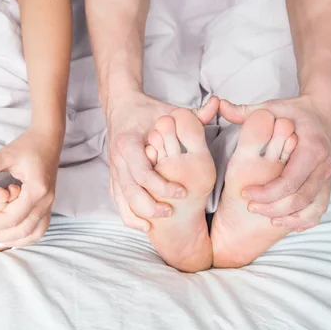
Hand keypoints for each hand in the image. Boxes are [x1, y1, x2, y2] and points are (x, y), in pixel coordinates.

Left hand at [0, 127, 61, 246]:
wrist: (49, 140)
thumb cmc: (28, 146)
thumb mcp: (6, 154)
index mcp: (36, 189)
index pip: (13, 216)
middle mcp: (46, 200)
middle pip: (22, 229)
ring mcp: (49, 205)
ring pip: (33, 233)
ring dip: (12, 241)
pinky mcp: (48, 206)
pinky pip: (39, 229)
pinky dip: (25, 238)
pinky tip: (9, 239)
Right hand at [106, 93, 218, 231]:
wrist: (121, 106)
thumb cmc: (148, 111)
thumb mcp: (169, 111)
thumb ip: (194, 114)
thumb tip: (217, 104)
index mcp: (128, 142)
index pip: (143, 172)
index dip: (162, 187)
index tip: (181, 193)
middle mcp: (117, 158)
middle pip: (130, 192)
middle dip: (150, 206)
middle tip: (171, 211)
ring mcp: (113, 169)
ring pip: (122, 200)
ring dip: (139, 214)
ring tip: (160, 220)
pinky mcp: (113, 177)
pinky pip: (118, 201)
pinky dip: (129, 216)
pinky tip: (144, 225)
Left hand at [220, 96, 330, 231]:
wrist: (326, 110)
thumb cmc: (295, 111)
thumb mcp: (271, 108)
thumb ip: (245, 112)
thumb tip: (220, 105)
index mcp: (311, 147)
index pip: (289, 180)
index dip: (266, 193)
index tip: (245, 194)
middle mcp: (324, 164)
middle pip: (299, 198)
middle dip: (273, 207)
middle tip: (251, 207)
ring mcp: (329, 175)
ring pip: (312, 207)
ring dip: (289, 217)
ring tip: (267, 218)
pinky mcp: (329, 182)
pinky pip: (320, 208)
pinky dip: (305, 219)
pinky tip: (288, 223)